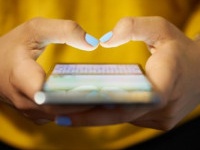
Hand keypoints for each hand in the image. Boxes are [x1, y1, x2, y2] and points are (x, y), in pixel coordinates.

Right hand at [0, 17, 98, 123]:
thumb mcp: (36, 30)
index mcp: (22, 78)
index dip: (74, 96)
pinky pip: (58, 116)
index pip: (49, 96)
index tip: (98, 92)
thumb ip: (65, 31)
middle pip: (60, 109)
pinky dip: (74, 111)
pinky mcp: (36, 114)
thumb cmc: (14, 46)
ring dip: (82, 109)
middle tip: (112, 97)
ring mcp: (30, 111)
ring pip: (61, 116)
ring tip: (106, 100)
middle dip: (85, 105)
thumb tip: (93, 43)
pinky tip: (90, 102)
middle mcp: (25, 101)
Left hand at [64, 17, 199, 129]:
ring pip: (123, 118)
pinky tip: (95, 107)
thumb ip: (133, 27)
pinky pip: (130, 117)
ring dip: (99, 115)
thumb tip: (104, 40)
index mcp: (163, 85)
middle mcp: (162, 109)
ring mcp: (162, 118)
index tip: (67, 113)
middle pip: (119, 116)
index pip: (125, 103)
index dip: (95, 111)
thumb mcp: (161, 28)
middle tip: (58, 115)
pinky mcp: (160, 120)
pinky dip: (112, 113)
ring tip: (70, 111)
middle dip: (88, 116)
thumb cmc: (180, 48)